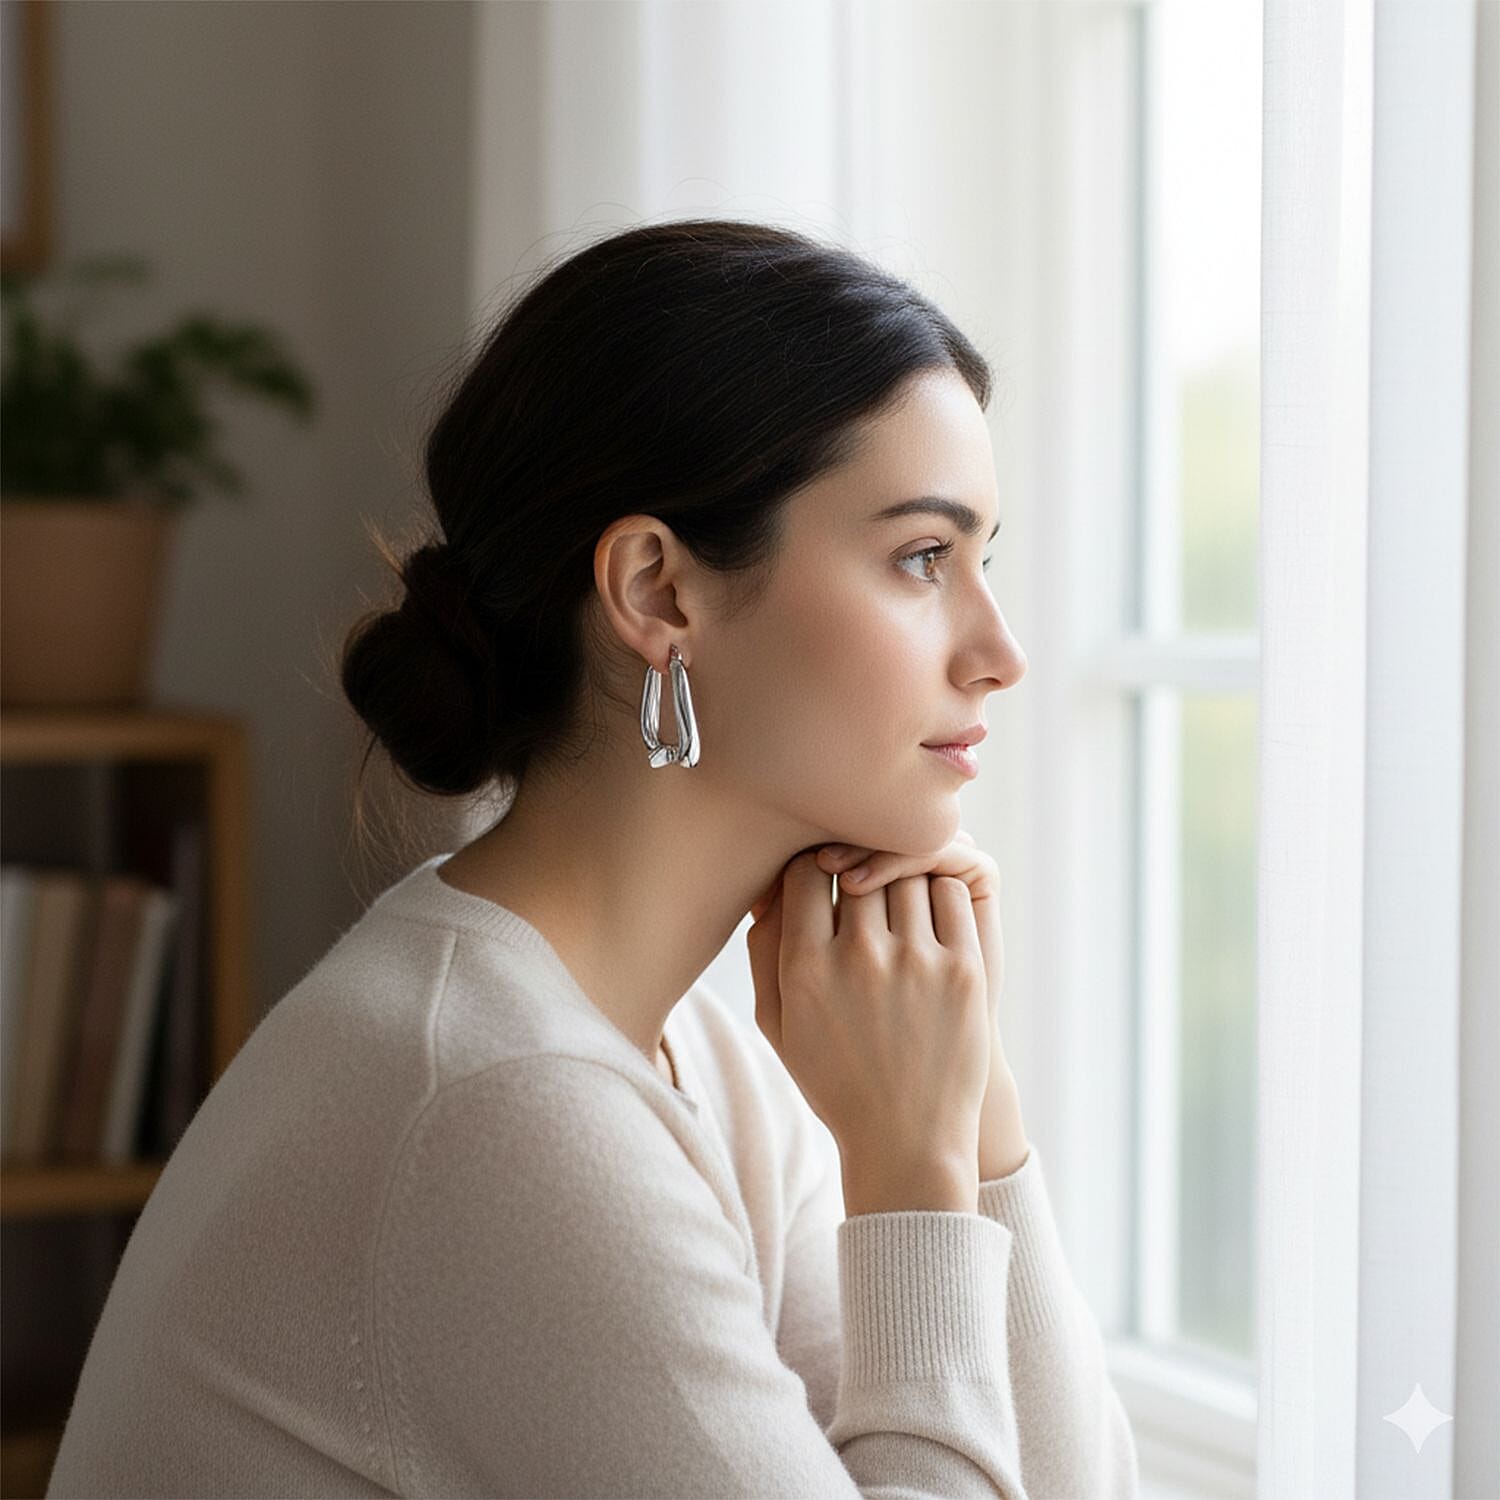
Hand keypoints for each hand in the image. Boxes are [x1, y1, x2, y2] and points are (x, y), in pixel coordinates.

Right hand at [801, 831, 1028, 1181]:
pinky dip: (940, 891)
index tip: (820, 880)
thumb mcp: (778, 1024)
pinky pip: (952, 893)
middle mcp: (860, 959)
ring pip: (907, 873)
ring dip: (900, 878)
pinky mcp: (965, 970)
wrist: (908, 1140)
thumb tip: (767, 888)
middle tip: (862, 882)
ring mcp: (917, 962)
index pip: (803, 871)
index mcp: (806, 970)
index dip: (810, 866)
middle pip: (857, 867)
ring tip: (896, 899)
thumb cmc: (835, 1078)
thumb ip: (764, 951)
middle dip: (856, 869)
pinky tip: (929, 913)